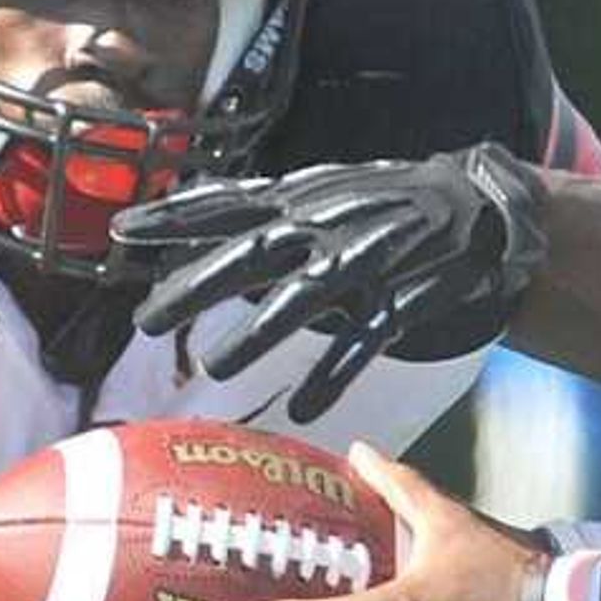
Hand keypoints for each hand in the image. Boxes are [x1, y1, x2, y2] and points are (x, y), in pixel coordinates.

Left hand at [111, 143, 547, 422]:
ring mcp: (365, 261)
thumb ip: (262, 211)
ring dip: (258, 333)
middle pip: (251, 256)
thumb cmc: (383, 206)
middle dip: (197, 287)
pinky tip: (305, 407)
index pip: (227, 204)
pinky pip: (364, 340)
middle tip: (147, 321)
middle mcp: (327, 226)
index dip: (175, 217)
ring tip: (215, 366)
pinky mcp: (402, 298)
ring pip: (303, 298)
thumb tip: (190, 219)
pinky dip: (334, 372)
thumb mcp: (320, 194)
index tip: (122, 233)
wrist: (477, 208)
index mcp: (302, 199)